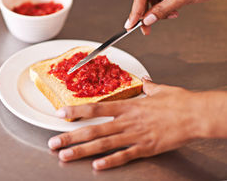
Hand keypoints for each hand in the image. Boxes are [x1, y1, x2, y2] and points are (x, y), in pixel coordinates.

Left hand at [48, 78, 208, 169]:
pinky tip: (96, 166)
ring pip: (104, 144)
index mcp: (129, 106)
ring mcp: (135, 136)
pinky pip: (124, 155)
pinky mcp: (146, 148)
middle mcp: (127, 121)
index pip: (96, 108)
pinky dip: (110, 161)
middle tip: (54, 142)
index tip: (61, 113)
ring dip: (83, 150)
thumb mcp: (158, 90)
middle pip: (94, 129)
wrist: (194, 114)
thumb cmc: (177, 100)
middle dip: (71, 136)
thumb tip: (144, 81)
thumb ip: (147, 86)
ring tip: (66, 155)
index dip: (77, 111)